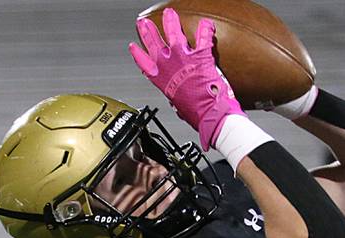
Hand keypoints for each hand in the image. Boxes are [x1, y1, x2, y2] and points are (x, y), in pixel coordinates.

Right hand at [130, 8, 243, 147]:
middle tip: (145, 23)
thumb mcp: (179, 109)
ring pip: (174, 33)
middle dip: (149, 31)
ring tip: (170, 14)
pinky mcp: (201, 55)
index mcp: (161, 81)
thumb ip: (177, 100)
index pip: (144, 64)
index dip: (138, 54)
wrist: (211, 116)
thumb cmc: (197, 116)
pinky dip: (205, 29)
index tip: (133, 47)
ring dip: (171, 22)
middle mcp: (169, 66)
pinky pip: (203, 37)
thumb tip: (178, 104)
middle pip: (154, 43)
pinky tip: (206, 23)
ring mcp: (183, 58)